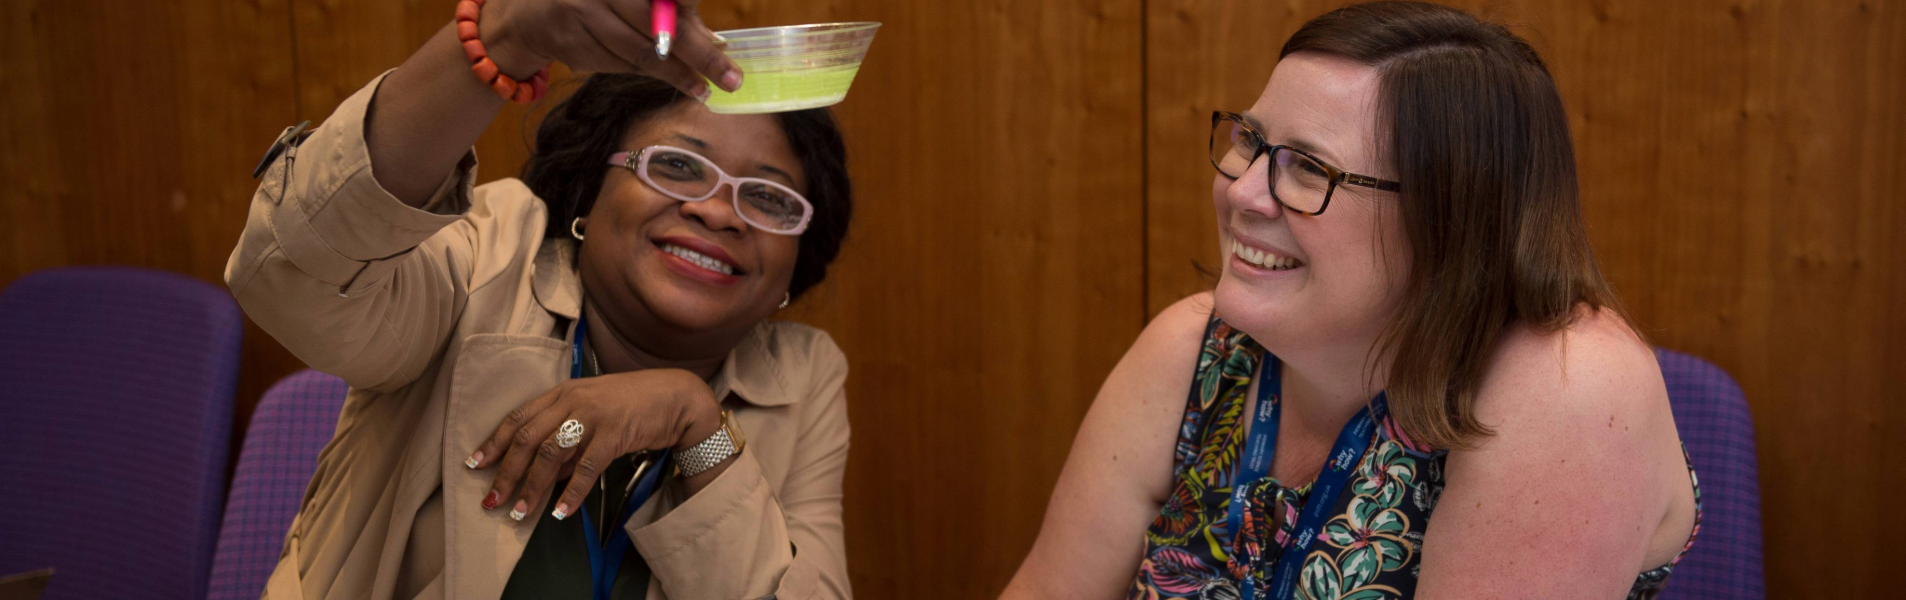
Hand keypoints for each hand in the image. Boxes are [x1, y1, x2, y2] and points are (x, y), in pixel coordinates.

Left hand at [467, 368, 722, 521]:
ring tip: (520, 513)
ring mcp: (593, 416)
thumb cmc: (633, 405)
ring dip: (532, 487)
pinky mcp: (614, 433)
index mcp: (563, 392)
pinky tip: (561, 512)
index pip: (519, 418)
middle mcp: (572, 400)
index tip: (475, 465)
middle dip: (506, 473)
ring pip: (550, 455)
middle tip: (492, 501)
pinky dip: (571, 492)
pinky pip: (586, 468)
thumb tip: (543, 473)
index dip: (494, 442)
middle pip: (528, 439)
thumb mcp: (592, 413)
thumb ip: (567, 437)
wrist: (675, 397)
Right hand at [480, 0, 740, 98]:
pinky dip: (651, 75)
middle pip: (659, 25)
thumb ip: (672, 11)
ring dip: (678, 75)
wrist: (526, 12)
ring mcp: (583, 12)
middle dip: (699, 55)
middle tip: (730, 78)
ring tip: (706, 88)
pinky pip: (621, 65)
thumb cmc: (595, 0)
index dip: (690, 13)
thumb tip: (716, 42)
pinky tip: (677, 82)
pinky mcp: (572, 42)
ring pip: (640, 52)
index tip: (724, 42)